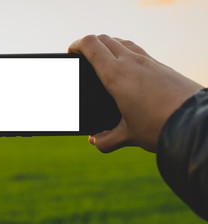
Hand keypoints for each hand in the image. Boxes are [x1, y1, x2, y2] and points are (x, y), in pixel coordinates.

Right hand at [68, 35, 202, 152]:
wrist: (196, 122)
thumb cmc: (159, 126)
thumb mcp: (128, 135)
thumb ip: (105, 140)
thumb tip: (95, 141)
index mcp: (115, 75)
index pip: (91, 45)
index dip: (77, 45)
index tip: (71, 53)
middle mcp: (131, 62)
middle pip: (104, 39)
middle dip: (89, 44)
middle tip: (83, 56)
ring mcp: (148, 61)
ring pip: (121, 42)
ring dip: (108, 45)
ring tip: (103, 60)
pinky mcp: (161, 65)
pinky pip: (137, 50)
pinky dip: (125, 52)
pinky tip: (128, 70)